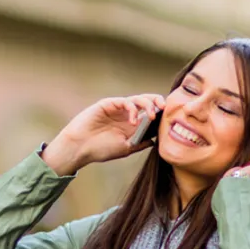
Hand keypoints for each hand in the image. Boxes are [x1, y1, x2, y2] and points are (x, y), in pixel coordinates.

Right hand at [41, 94, 166, 175]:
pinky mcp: (109, 104)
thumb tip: (156, 140)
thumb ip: (140, 143)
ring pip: (139, 99)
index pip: (151, 115)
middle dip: (158, 103)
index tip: (170, 119)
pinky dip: (133, 109)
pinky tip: (133, 120)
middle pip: (148, 103)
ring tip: (152, 116)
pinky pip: (125, 101)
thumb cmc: (100, 150)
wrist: (80, 148)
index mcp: (132, 125)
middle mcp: (127, 114)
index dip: (161, 115)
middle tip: (165, 108)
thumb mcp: (126, 148)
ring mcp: (118, 108)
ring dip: (149, 104)